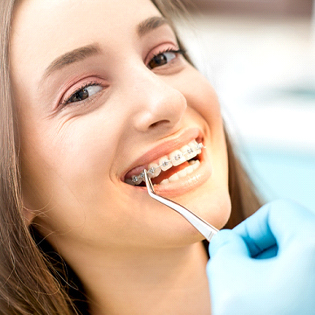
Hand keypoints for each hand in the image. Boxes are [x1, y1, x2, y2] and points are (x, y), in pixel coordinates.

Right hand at [207, 199, 314, 314]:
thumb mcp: (228, 277)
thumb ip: (224, 246)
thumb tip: (226, 240)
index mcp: (313, 243)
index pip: (277, 210)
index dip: (249, 227)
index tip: (235, 249)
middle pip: (287, 232)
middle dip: (257, 250)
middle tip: (242, 274)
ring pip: (295, 255)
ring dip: (268, 267)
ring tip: (256, 293)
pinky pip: (303, 274)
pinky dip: (283, 282)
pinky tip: (271, 303)